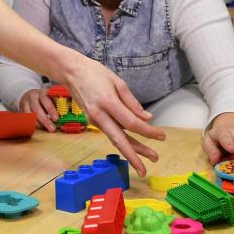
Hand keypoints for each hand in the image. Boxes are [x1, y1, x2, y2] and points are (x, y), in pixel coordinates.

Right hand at [19, 88, 58, 131]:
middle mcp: (32, 97)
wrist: (29, 95)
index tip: (56, 118)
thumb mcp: (51, 97)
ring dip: (39, 124)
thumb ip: (59, 103)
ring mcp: (25, 104)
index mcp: (42, 92)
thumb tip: (69, 110)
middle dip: (45, 120)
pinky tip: (39, 128)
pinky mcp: (21, 110)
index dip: (51, 109)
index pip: (45, 100)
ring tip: (46, 128)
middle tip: (52, 128)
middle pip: (37, 109)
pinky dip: (32, 125)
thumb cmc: (45, 98)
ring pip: (30, 116)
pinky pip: (25, 119)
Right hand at [65, 58, 165, 177]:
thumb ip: (132, 103)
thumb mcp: (118, 82)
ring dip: (132, 150)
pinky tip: (135, 143)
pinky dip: (124, 139)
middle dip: (136, 154)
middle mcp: (99, 115)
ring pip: (116, 139)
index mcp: (107, 102)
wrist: (72, 73)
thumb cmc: (94, 73)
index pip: (131, 123)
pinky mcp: (93, 122)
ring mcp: (94, 120)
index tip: (161, 136)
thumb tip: (147, 118)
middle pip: (120, 140)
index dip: (148, 131)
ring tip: (149, 156)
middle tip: (154, 160)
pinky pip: (111, 132)